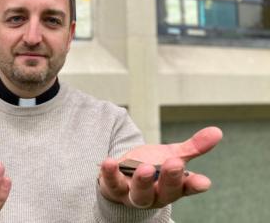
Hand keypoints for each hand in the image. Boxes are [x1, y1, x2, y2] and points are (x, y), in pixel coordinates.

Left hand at [98, 126, 222, 208]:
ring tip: (145, 168)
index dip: (195, 185)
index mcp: (174, 187)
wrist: (121, 176)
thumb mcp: (171, 155)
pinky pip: (112, 183)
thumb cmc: (151, 166)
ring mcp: (134, 194)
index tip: (203, 181)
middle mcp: (156, 194)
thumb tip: (217, 131)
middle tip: (174, 163)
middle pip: (165, 191)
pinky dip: (110, 173)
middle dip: (170, 178)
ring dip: (143, 181)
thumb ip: (193, 147)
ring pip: (140, 193)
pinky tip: (109, 162)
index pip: (187, 188)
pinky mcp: (114, 188)